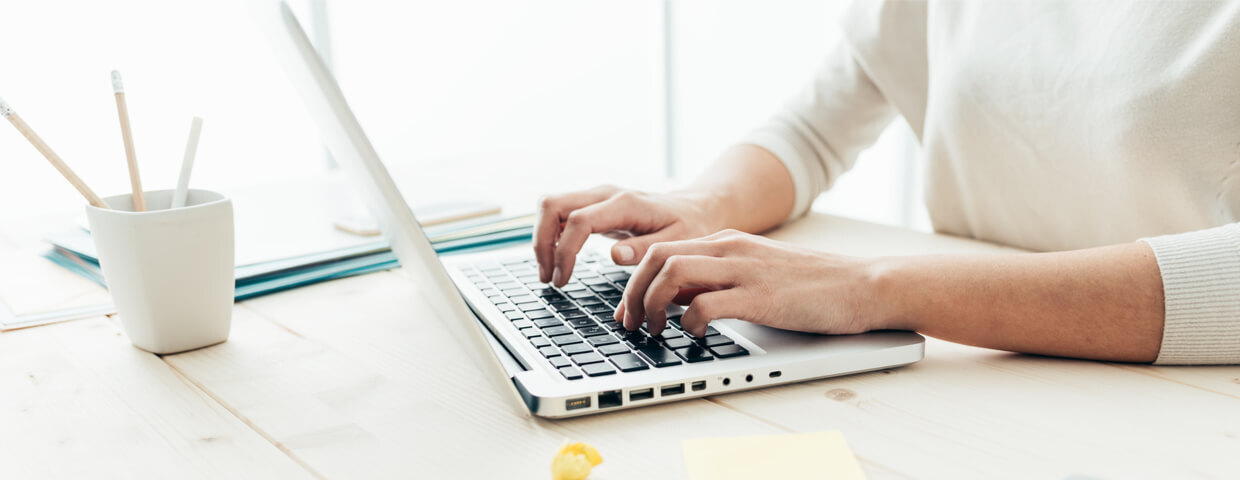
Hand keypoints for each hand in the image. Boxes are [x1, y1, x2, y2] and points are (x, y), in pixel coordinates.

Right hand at [533, 185, 722, 285]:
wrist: (694, 209)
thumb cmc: (688, 227)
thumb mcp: (677, 242)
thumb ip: (645, 249)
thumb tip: (615, 256)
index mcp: (625, 204)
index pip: (578, 221)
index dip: (564, 252)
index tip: (563, 281)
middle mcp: (604, 194)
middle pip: (551, 205)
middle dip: (541, 243)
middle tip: (549, 278)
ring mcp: (595, 197)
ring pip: (549, 206)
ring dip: (541, 239)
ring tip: (550, 274)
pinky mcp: (592, 205)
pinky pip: (558, 213)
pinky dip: (549, 236)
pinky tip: (557, 261)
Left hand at [615, 229, 886, 336]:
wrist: (863, 285)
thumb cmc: (812, 286)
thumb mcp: (754, 273)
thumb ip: (716, 280)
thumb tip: (676, 300)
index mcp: (726, 241)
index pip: (661, 248)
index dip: (634, 281)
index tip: (627, 311)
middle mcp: (730, 248)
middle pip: (656, 257)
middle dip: (632, 293)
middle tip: (630, 325)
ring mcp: (744, 270)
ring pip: (671, 273)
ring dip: (651, 305)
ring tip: (654, 331)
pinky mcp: (760, 297)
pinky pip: (705, 304)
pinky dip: (687, 322)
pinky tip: (693, 335)